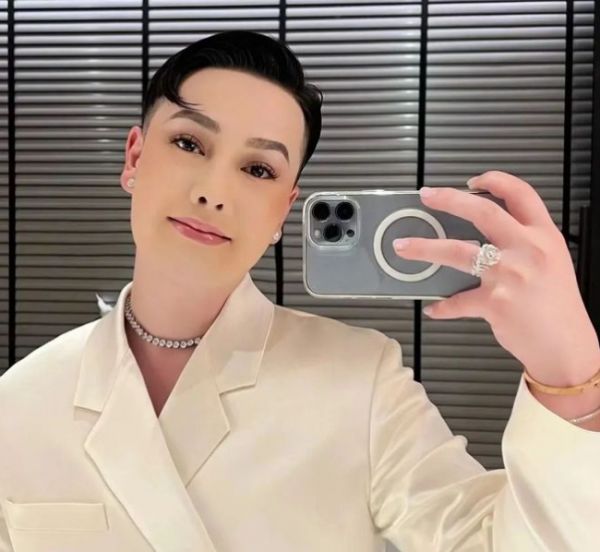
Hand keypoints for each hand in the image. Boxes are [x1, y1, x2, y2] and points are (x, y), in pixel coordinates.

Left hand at [393, 170, 599, 386]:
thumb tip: (485, 237)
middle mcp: (528, 249)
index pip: (521, 194)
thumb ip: (524, 244)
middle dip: (449, 200)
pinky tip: (433, 309)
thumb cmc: (558, 306)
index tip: (472, 180)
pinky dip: (443, 306)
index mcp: (544, 236)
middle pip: (483, 212)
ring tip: (402, 246)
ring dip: (424, 248)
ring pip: (458, 251)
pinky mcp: (494, 303)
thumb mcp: (552, 263)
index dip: (495, 180)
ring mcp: (510, 275)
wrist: (567, 346)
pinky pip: (457, 302)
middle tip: (426, 196)